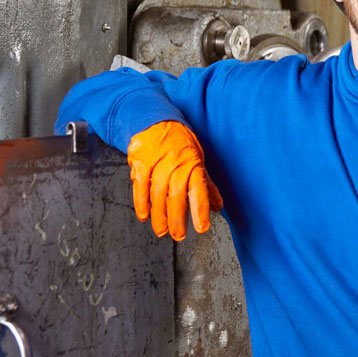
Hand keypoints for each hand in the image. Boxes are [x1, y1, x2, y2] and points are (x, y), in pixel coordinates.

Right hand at [126, 121, 223, 240]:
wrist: (156, 120)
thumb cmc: (180, 143)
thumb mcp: (198, 160)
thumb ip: (206, 184)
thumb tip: (218, 207)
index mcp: (193, 164)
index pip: (199, 190)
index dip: (200, 210)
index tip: (201, 228)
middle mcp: (176, 163)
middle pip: (176, 196)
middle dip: (177, 219)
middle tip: (178, 236)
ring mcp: (157, 162)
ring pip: (157, 194)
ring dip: (159, 216)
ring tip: (162, 231)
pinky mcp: (140, 161)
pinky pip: (140, 186)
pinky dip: (141, 203)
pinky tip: (144, 215)